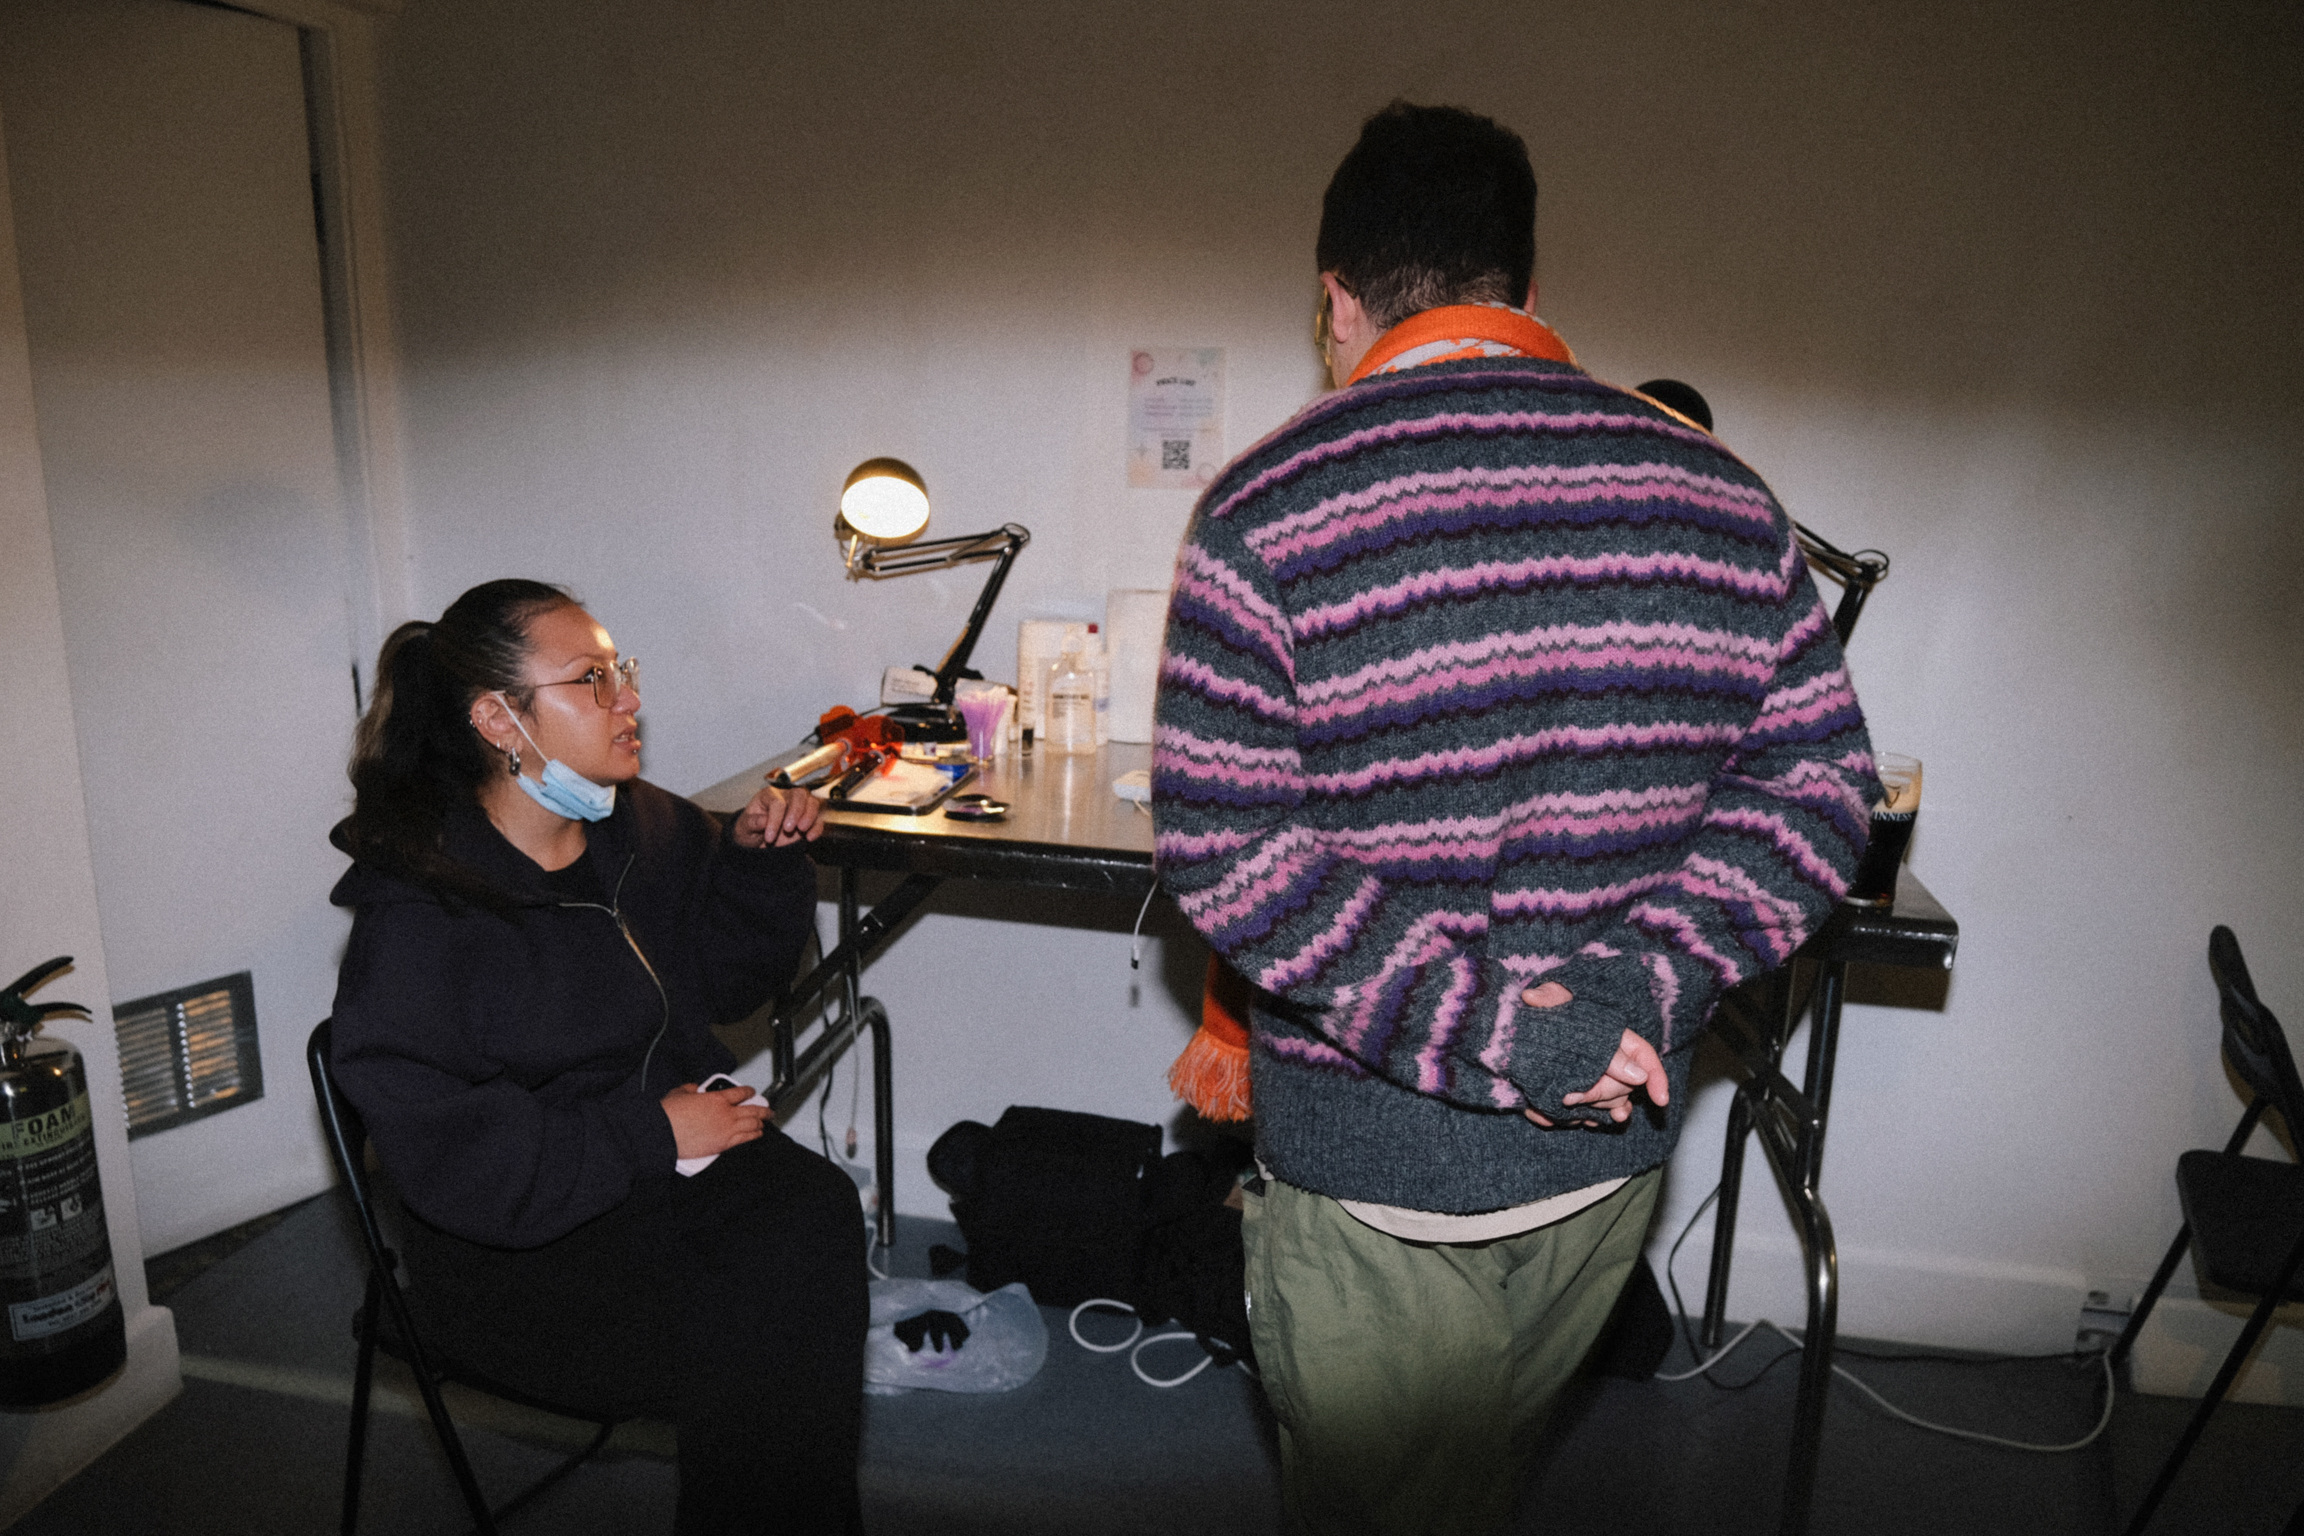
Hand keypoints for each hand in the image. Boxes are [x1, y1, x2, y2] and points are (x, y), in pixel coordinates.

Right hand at [662, 1082, 770, 1158]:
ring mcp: (727, 1130)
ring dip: (761, 1122)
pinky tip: (757, 1134)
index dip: (748, 1092)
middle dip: (764, 1110)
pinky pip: (745, 1138)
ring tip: (765, 1122)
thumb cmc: (669, 1115)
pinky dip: (754, 1135)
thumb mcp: (679, 1093)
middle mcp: (726, 1113)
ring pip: (752, 1125)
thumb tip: (693, 1088)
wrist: (664, 1135)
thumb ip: (690, 1089)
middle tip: (769, 1110)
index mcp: (716, 1098)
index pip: (740, 1093)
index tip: (751, 1092)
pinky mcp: (723, 1144)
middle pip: (752, 1110)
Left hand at [733, 782, 823, 848]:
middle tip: (789, 829)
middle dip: (796, 811)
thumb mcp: (744, 828)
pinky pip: (819, 818)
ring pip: (812, 801)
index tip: (769, 837)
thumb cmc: (750, 829)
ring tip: (802, 830)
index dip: (775, 819)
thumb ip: (752, 823)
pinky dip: (817, 827)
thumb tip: (763, 821)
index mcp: (768, 795)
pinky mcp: (809, 818)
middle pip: (798, 794)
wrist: (758, 841)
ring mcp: (800, 806)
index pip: (777, 801)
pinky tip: (810, 838)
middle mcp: (786, 796)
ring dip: (810, 815)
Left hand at [1515, 982, 1668, 1128]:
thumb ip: (1545, 996)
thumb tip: (1531, 996)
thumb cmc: (1544, 1009)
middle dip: (1601, 1093)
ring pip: (1610, 1104)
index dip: (1656, 1077)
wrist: (1526, 1035)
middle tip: (1569, 1095)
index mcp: (1613, 1036)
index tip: (1660, 1100)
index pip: (1644, 1055)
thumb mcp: (1548, 999)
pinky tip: (1560, 1116)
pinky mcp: (1580, 1099)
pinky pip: (1588, 1115)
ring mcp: (1599, 1082)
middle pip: (1624, 1085)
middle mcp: (1612, 1063)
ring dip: (1592, 1108)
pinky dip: (1578, 1118)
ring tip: (1563, 1103)